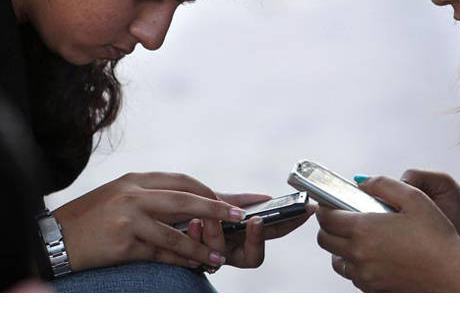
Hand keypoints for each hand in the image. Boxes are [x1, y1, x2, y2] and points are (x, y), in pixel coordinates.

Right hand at [52, 172, 246, 271]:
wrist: (53, 239)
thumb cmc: (91, 219)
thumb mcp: (121, 197)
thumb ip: (152, 198)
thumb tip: (190, 207)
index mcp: (136, 179)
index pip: (182, 180)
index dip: (209, 191)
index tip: (232, 200)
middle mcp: (133, 193)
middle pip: (184, 198)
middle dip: (216, 208)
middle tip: (240, 217)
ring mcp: (128, 216)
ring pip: (175, 230)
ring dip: (201, 245)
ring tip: (219, 256)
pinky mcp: (122, 242)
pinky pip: (159, 252)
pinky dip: (180, 260)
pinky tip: (195, 265)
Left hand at [185, 192, 316, 269]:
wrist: (155, 216)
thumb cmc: (186, 209)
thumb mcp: (214, 201)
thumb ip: (237, 202)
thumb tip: (266, 199)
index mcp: (241, 236)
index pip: (273, 234)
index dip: (291, 224)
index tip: (304, 210)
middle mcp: (229, 252)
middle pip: (254, 256)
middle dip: (255, 238)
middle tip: (255, 221)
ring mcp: (211, 258)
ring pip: (222, 253)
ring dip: (218, 232)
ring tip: (208, 216)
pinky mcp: (190, 260)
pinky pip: (198, 255)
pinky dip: (197, 236)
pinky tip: (193, 222)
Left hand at [315, 175, 459, 291]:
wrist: (454, 276)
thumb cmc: (437, 237)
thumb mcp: (414, 197)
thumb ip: (383, 184)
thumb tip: (362, 182)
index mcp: (364, 229)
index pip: (326, 218)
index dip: (325, 207)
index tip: (330, 203)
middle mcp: (359, 255)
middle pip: (325, 240)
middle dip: (328, 226)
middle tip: (342, 217)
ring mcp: (365, 276)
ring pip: (336, 261)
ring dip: (340, 248)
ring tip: (359, 238)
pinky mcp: (373, 290)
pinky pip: (353, 276)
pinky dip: (355, 265)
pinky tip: (374, 255)